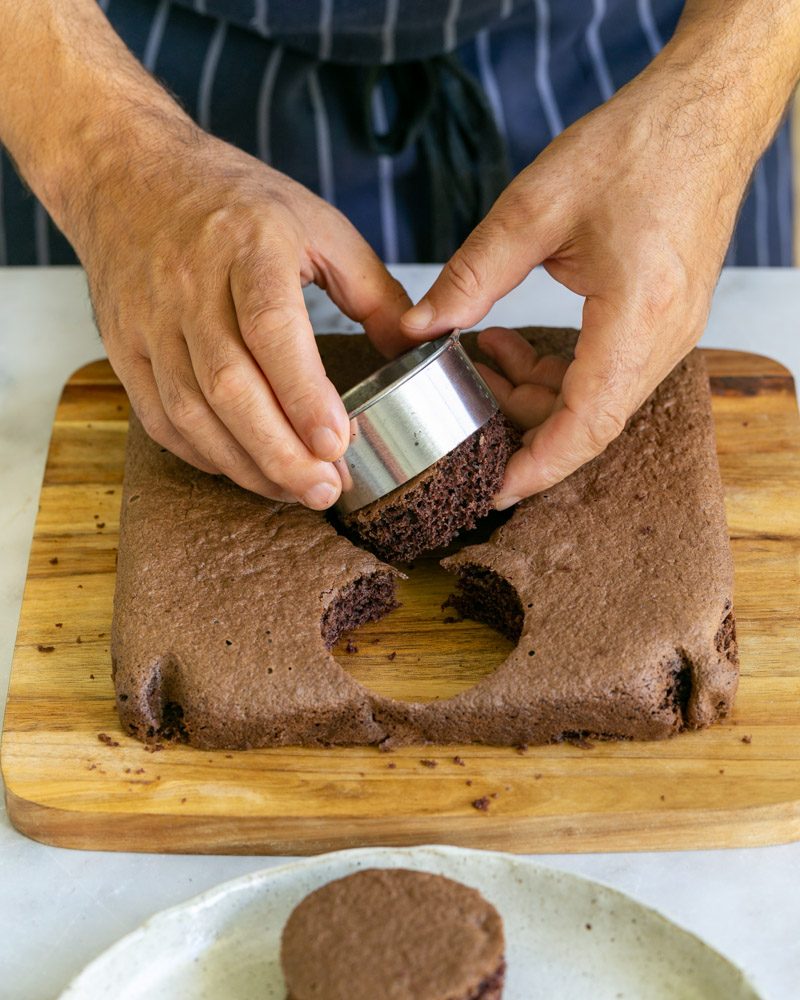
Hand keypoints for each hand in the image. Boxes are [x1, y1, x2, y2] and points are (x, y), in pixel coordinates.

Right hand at [73, 124, 410, 506]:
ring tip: (294, 491)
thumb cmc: (233, 201)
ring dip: (245, 463)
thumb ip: (371, 289)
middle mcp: (190, 285)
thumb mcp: (316, 223)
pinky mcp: (125, 348)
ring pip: (192, 411)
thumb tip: (417, 348)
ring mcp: (150, 321)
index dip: (303, 393)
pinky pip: (160, 417)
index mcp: (247, 246)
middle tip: (325, 490)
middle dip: (279, 450)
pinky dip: (203, 453)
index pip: (271, 328)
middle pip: (228, 385)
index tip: (338, 443)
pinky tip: (243, 468)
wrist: (127, 175)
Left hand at [400, 8, 797, 506]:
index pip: (585, 424)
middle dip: (520, 427)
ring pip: (594, 401)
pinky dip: (556, 372)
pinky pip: (605, 373)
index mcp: (637, 316)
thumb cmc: (637, 146)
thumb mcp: (536, 206)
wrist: (706, 113)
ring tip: (479, 356)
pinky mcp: (661, 322)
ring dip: (533, 394)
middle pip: (587, 422)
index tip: (490, 492)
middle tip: (460, 410)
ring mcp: (669, 334)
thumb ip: (471, 275)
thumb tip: (417, 328)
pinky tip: (509, 340)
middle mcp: (663, 338)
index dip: (536, 467)